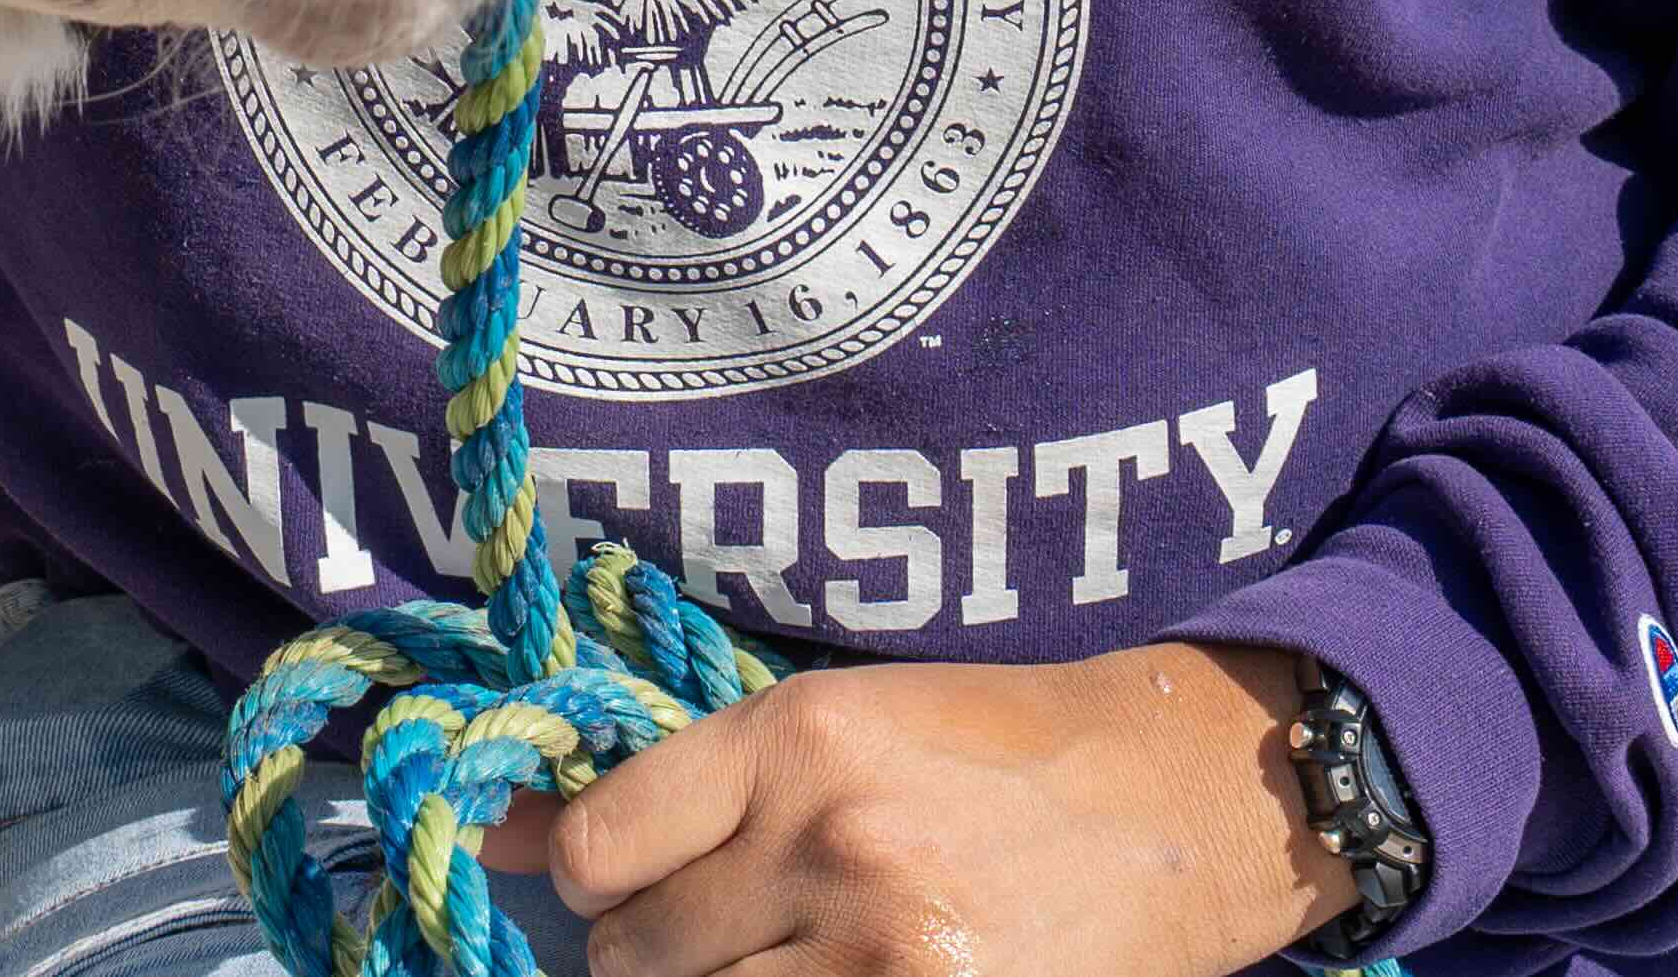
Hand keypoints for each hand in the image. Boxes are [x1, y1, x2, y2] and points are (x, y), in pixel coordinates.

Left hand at [501, 643, 1345, 976]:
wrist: (1174, 799)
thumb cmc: (993, 748)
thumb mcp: (840, 724)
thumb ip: (686, 784)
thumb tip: (502, 835)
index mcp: (797, 739)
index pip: (594, 847)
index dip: (590, 881)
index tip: (621, 885)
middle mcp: (827, 843)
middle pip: (632, 957)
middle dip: (653, 958)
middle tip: (727, 936)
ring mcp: (880, 951)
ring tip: (779, 961)